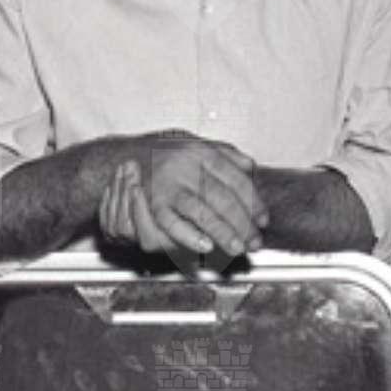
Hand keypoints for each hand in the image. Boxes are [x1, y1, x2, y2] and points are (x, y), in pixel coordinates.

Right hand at [98, 132, 266, 262]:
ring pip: (201, 211)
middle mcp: (186, 166)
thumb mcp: (196, 143)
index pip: (237, 179)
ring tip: (237, 247)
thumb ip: (225, 154)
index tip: (263, 220)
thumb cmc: (166, 152)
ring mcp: (169, 184)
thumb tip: (251, 168)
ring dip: (221, 232)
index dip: (254, 202)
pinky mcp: (152, 201)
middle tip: (254, 241)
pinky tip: (205, 245)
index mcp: (201, 151)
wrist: (127, 151)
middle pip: (222, 197)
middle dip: (242, 222)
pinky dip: (189, 236)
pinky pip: (172, 222)